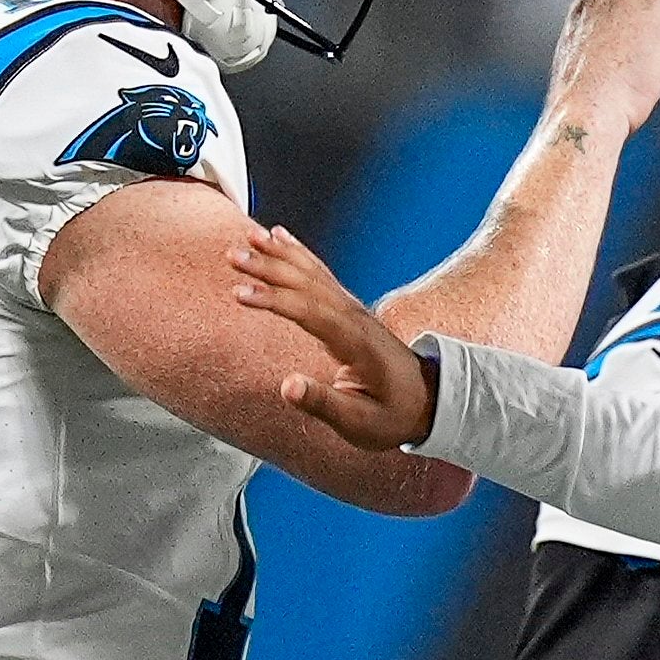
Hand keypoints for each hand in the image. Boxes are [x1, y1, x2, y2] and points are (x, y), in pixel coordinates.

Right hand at [231, 223, 435, 448]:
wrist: (427, 402)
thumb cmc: (392, 416)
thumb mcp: (360, 423)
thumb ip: (323, 403)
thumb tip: (287, 386)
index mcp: (356, 343)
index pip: (310, 312)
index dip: (275, 301)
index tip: (240, 294)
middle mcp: (354, 318)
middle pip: (308, 285)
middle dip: (270, 268)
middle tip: (232, 256)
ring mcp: (353, 310)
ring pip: (312, 273)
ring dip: (279, 255)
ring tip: (248, 238)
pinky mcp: (348, 309)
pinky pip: (320, 274)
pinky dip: (299, 253)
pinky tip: (280, 236)